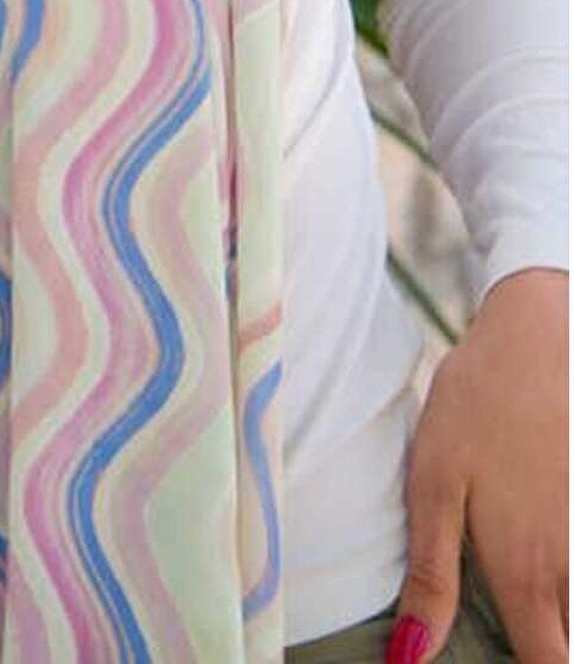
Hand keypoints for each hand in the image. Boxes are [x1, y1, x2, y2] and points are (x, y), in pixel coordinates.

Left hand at [387, 266, 567, 662]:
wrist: (537, 335)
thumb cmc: (476, 406)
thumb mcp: (434, 484)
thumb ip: (430, 577)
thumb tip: (409, 659)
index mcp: (526, 572)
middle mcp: (573, 567)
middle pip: (569, 642)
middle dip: (546, 644)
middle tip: (513, 624)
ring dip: (561, 608)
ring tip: (529, 595)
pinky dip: (573, 575)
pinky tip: (551, 555)